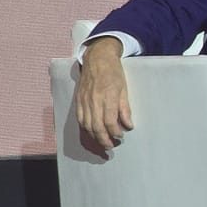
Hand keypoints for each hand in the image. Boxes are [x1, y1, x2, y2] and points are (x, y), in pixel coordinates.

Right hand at [74, 35, 132, 155]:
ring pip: (86, 125)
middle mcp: (93, 101)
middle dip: (103, 139)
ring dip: (94, 137)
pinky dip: (85, 128)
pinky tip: (91, 133)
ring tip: (102, 143)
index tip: (120, 136)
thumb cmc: (114, 73)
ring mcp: (84, 101)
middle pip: (96, 126)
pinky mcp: (78, 100)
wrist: (97, 59)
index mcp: (107, 97)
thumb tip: (128, 125)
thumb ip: (125, 108)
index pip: (109, 121)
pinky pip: (80, 118)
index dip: (114, 132)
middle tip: (110, 146)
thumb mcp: (124, 89)